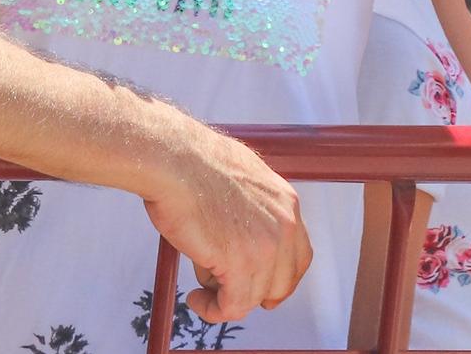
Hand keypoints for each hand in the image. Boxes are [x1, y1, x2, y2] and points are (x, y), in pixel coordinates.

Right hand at [141, 126, 311, 322]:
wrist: (172, 159)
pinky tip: (195, 299)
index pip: (298, 255)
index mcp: (285, 202)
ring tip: (200, 289)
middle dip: (256, 293)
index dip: (279, 277)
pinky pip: (233, 306)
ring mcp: (265, 247)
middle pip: (283, 281)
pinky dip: (213, 310)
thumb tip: (238, 229)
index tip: (261, 284)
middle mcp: (284, 225)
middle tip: (228, 293)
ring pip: (253, 296)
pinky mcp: (240, 264)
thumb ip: (252, 206)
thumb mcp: (240, 178)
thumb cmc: (190, 162)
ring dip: (225, 298)